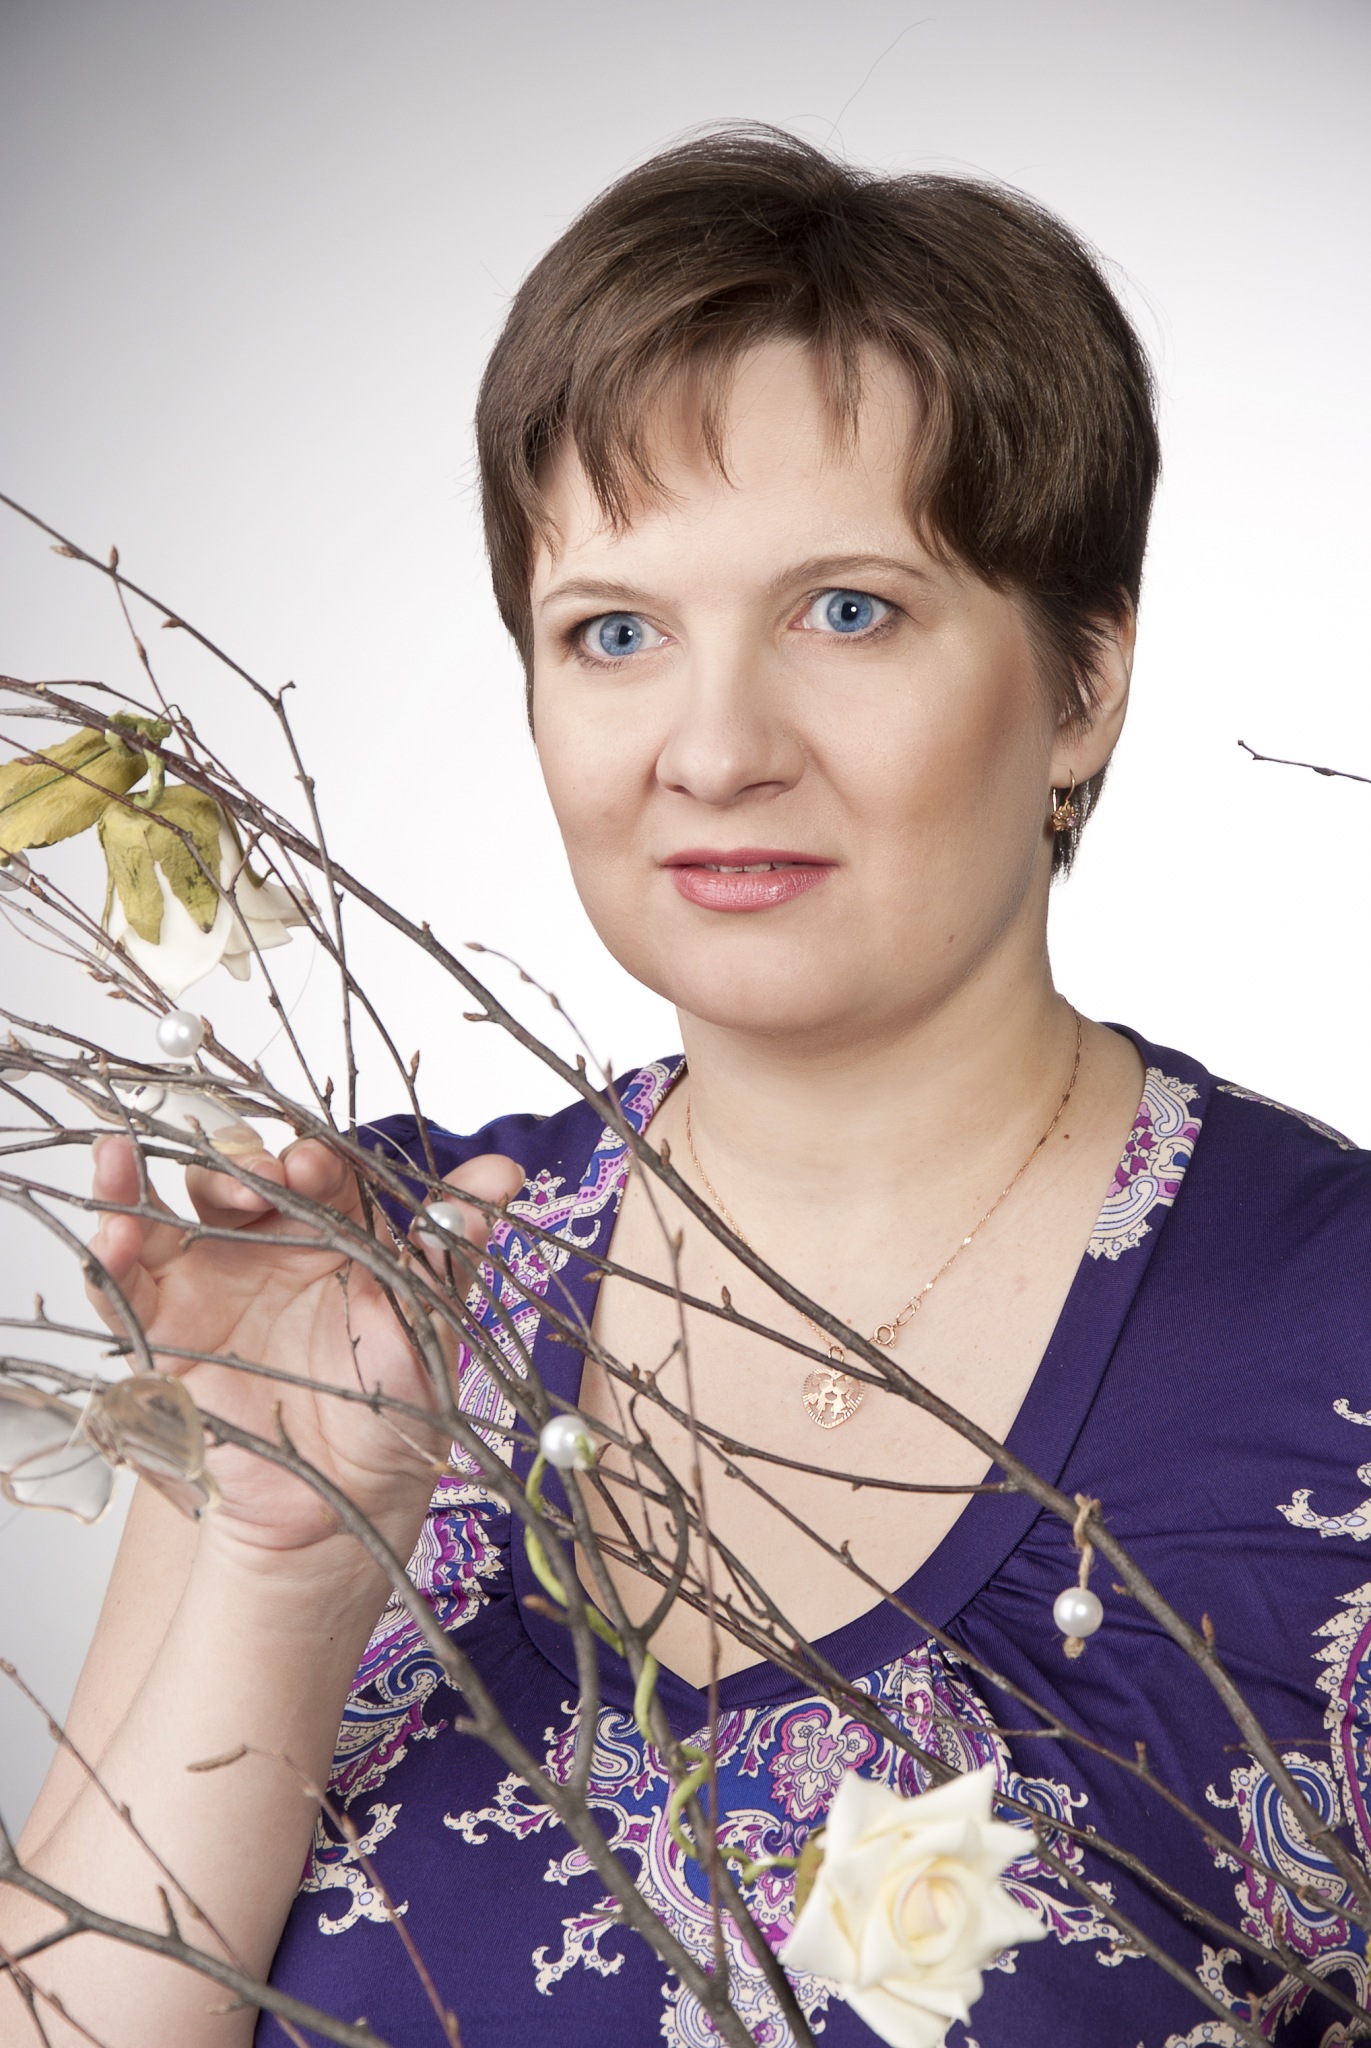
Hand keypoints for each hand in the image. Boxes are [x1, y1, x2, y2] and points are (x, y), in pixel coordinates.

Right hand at [86, 1133, 523, 1577]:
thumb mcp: (430, 1321)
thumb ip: (452, 1244)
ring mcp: (205, 1283)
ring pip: (163, 1213)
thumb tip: (504, 1171)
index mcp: (331, 1229)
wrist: (347, 1502)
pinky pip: (122, 1286)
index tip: (318, 1165)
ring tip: (127, 1157)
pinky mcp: (160, 1333)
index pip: (312, 1170)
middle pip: (233, 1177)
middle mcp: (262, 1243)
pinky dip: (107, 1254)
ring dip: (141, 1181)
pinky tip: (110, 1232)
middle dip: (238, 1163)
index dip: (311, 1158)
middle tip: (259, 1177)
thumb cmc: (394, 1409)